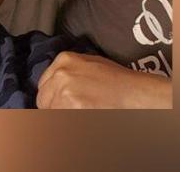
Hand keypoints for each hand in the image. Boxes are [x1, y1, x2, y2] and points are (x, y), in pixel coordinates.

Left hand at [36, 51, 171, 108]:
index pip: (43, 84)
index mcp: (64, 60)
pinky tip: (83, 115)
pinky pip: (59, 118)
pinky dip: (66, 119)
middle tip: (69, 111)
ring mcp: (64, 91)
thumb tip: (53, 85)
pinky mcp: (71, 108)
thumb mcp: (90, 63)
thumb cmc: (118, 81)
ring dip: (60, 115)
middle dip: (53, 107)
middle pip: (43, 99)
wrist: (136, 95)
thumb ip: (69, 71)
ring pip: (49, 111)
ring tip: (80, 112)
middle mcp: (61, 74)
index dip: (51, 97)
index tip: (59, 104)